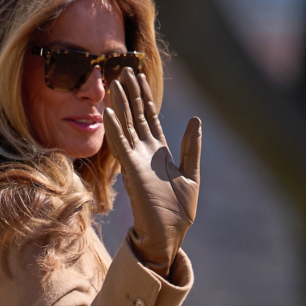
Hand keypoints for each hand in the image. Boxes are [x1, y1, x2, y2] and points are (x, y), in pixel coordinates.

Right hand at [103, 68, 201, 277]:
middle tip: (124, 70)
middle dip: (130, 94)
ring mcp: (136, 161)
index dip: (144, 98)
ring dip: (120, 105)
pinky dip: (115, 129)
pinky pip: (121, 146)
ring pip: (126, 127)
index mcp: (158, 152)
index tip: (139, 77)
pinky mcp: (132, 171)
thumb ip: (190, 147)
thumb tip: (195, 119)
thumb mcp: (191, 173)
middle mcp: (144, 153)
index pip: (149, 118)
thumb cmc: (178, 210)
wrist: (168, 235)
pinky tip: (110, 112)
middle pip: (135, 117)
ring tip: (114, 83)